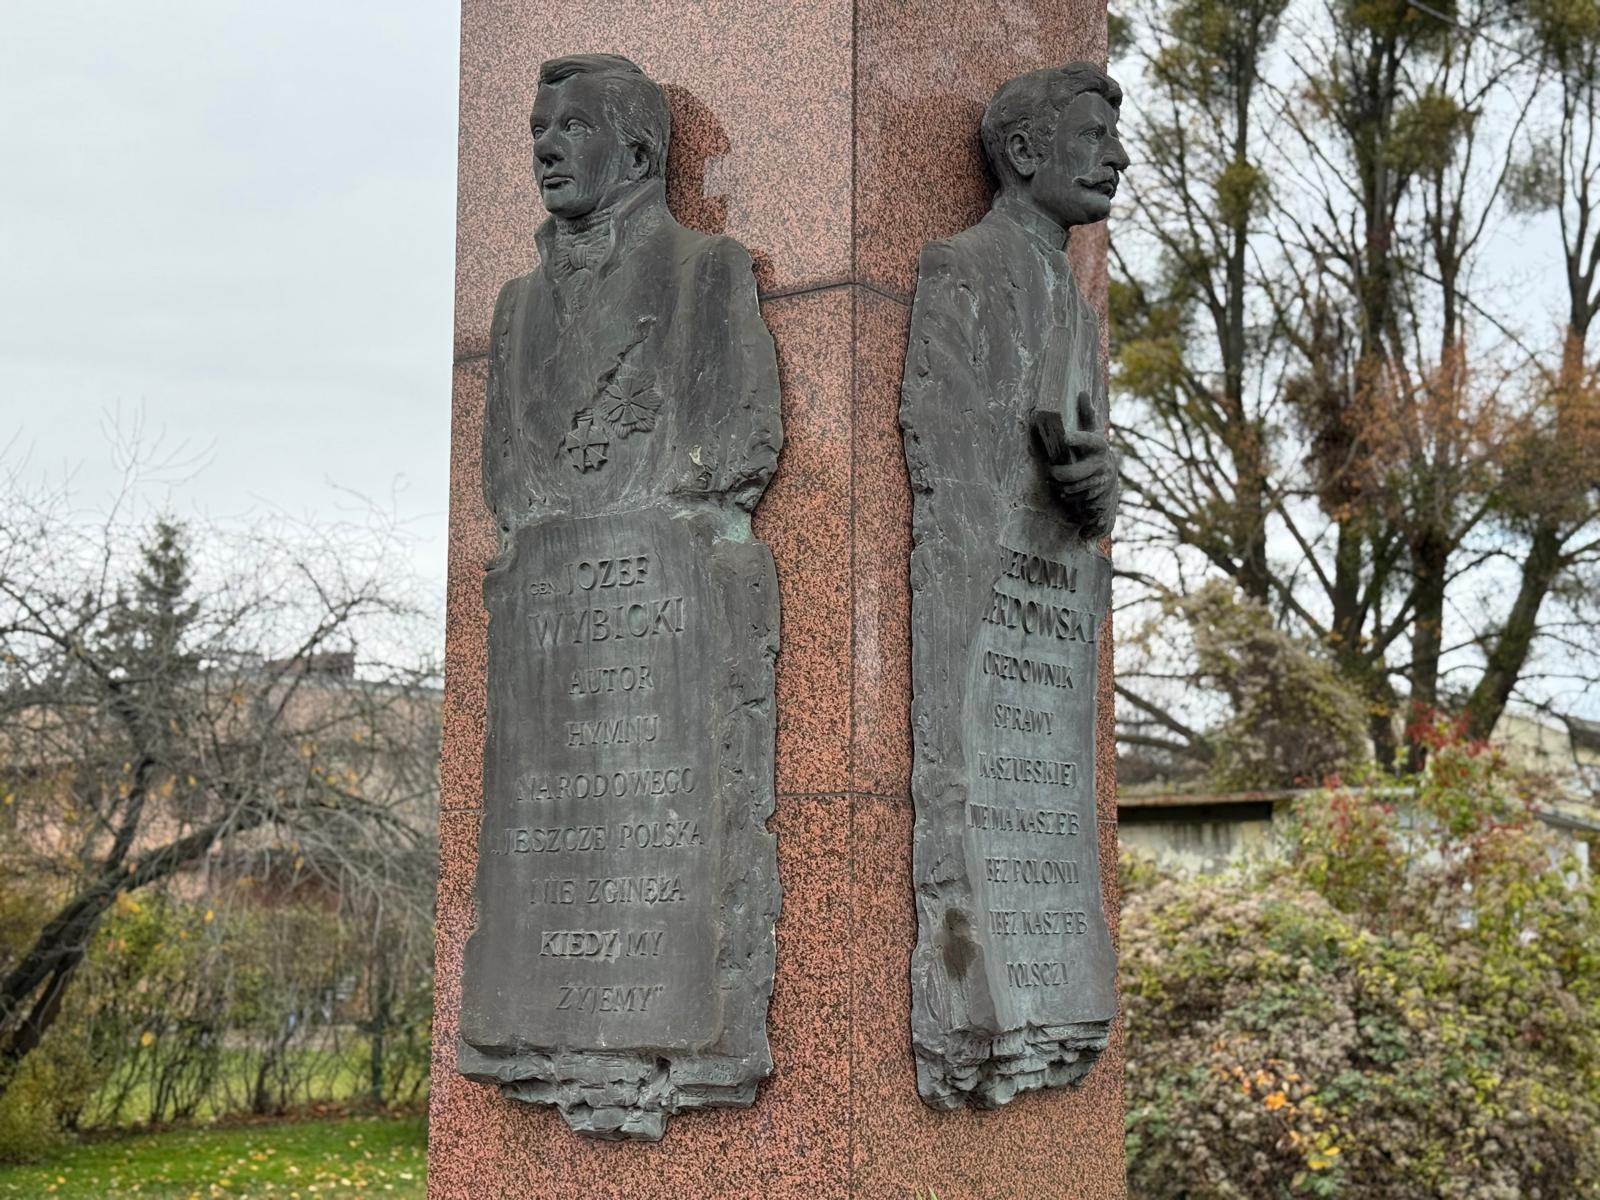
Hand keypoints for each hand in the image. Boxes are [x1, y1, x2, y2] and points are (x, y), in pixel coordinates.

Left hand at [1044, 391, 1118, 538]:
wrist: (1109, 477)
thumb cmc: (1093, 451)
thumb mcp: (1092, 432)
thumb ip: (1087, 415)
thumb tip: (1082, 393)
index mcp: (1098, 445)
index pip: (1088, 440)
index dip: (1077, 439)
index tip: (1065, 438)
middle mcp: (1102, 464)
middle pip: (1075, 473)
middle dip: (1061, 474)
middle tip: (1051, 471)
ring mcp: (1100, 482)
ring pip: (1073, 488)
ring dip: (1062, 487)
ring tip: (1056, 481)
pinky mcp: (1097, 497)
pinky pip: (1076, 499)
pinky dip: (1068, 497)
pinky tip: (1065, 493)